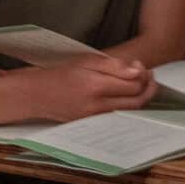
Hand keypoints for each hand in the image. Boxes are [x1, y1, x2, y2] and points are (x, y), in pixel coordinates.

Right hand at [20, 57, 156, 121]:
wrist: (35, 94)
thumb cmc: (60, 73)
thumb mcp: (86, 61)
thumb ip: (114, 66)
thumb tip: (138, 72)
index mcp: (95, 86)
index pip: (133, 86)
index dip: (143, 75)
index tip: (140, 66)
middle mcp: (96, 105)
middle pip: (136, 102)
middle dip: (149, 89)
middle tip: (149, 76)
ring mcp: (94, 117)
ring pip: (129, 111)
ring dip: (140, 97)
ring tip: (140, 83)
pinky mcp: (91, 122)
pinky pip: (116, 115)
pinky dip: (126, 104)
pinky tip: (125, 93)